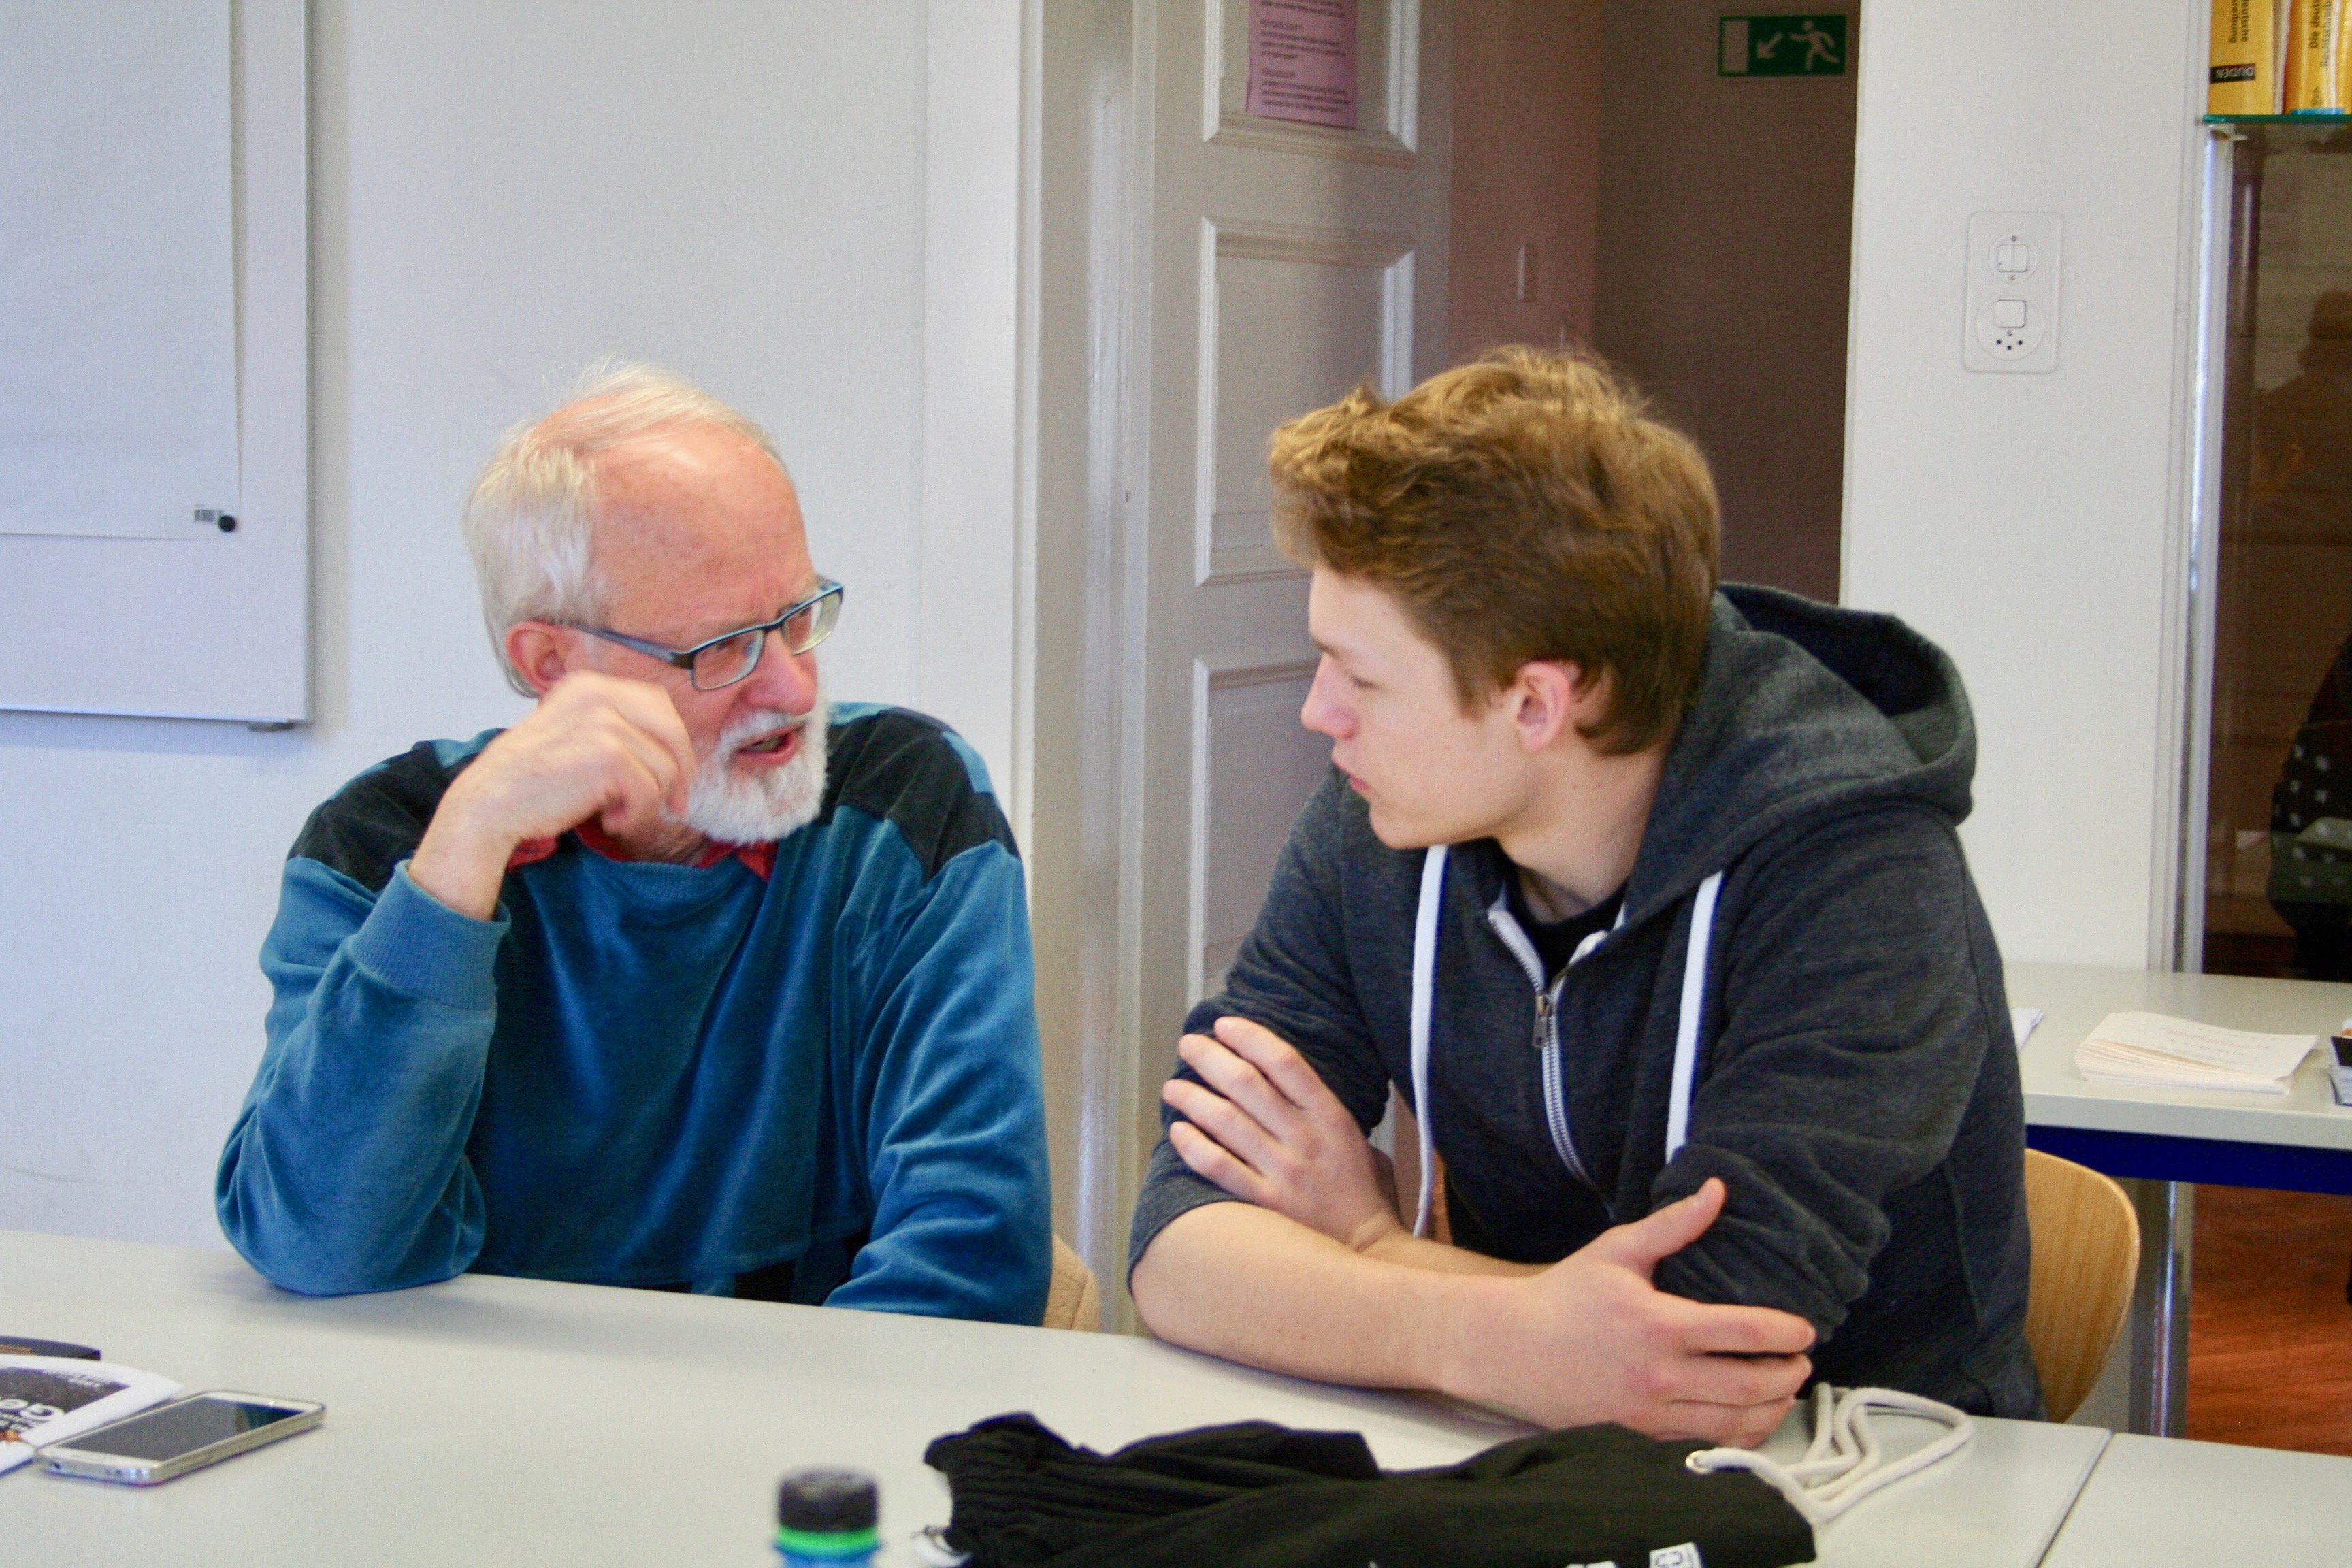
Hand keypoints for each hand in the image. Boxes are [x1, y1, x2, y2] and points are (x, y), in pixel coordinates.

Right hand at [408, 672, 696, 917]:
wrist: (490, 803)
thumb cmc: (530, 779)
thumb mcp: (572, 734)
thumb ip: (613, 729)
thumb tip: (670, 751)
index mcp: (589, 685)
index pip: (659, 704)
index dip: (674, 742)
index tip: (676, 774)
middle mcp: (599, 695)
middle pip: (672, 732)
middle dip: (679, 772)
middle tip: (672, 804)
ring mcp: (604, 722)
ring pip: (664, 767)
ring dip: (648, 801)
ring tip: (616, 813)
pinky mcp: (608, 754)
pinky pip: (650, 791)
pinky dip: (636, 814)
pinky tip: (610, 820)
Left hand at [1162, 1017, 1402, 1253]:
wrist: (1368, 1250)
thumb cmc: (1363, 1194)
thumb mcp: (1359, 1140)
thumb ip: (1325, 1112)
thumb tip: (1287, 1085)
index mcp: (1331, 1116)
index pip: (1285, 1062)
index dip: (1251, 1037)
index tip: (1225, 1025)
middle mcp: (1305, 1138)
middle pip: (1247, 1084)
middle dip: (1211, 1058)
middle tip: (1189, 1045)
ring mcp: (1283, 1172)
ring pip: (1226, 1121)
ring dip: (1193, 1098)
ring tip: (1173, 1087)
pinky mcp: (1265, 1204)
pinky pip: (1219, 1167)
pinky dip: (1194, 1145)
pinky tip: (1177, 1130)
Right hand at [1440, 1180, 1815, 1446]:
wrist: (1509, 1348)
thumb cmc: (1563, 1296)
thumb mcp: (1616, 1251)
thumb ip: (1673, 1225)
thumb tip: (1718, 1191)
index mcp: (1659, 1324)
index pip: (1746, 1332)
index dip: (1787, 1332)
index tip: (1806, 1328)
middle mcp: (1660, 1375)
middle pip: (1752, 1385)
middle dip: (1790, 1374)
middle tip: (1803, 1361)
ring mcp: (1650, 1412)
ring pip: (1735, 1424)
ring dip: (1774, 1409)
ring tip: (1785, 1390)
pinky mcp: (1640, 1436)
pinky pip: (1706, 1444)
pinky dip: (1740, 1435)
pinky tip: (1752, 1419)